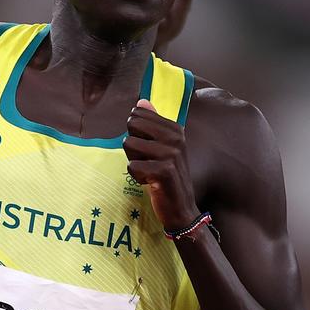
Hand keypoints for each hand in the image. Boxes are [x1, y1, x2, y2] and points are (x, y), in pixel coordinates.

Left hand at [124, 99, 200, 230]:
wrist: (181, 208)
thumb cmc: (166, 176)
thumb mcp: (161, 147)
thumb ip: (151, 123)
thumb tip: (141, 101)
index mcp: (175, 128)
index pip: (137, 114)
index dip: (136, 133)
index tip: (149, 148)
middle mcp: (175, 138)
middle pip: (131, 126)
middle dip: (132, 146)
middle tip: (147, 161)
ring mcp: (171, 153)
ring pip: (129, 144)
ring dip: (134, 162)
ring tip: (150, 171)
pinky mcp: (164, 170)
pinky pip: (132, 165)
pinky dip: (137, 176)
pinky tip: (151, 182)